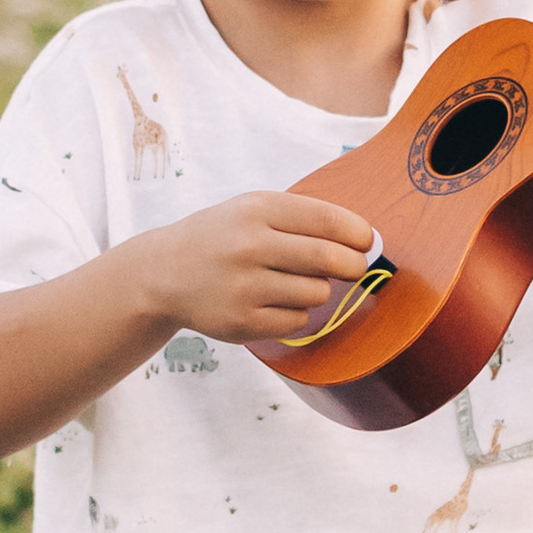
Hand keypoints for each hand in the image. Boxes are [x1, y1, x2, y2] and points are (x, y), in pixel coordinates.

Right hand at [131, 189, 378, 344]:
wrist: (165, 272)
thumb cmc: (224, 236)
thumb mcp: (254, 210)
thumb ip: (305, 220)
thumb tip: (365, 242)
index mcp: (256, 210)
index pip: (327, 220)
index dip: (358, 233)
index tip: (367, 241)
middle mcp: (249, 246)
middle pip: (328, 260)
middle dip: (353, 265)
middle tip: (354, 267)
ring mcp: (244, 287)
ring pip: (317, 293)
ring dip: (319, 289)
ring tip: (295, 281)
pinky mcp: (242, 323)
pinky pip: (298, 320)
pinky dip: (297, 312)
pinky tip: (274, 301)